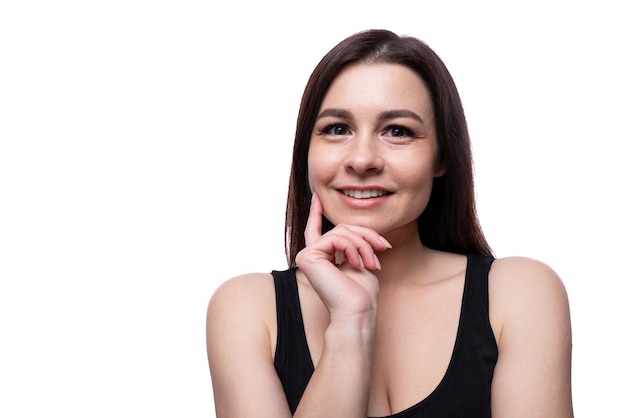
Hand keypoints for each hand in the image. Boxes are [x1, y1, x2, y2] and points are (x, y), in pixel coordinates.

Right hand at [294, 193, 391, 319]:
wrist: (357, 311)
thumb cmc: (362, 294)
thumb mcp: (363, 260)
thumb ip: (356, 243)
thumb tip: (359, 230)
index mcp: (321, 258)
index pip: (316, 231)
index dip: (316, 213)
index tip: (317, 197)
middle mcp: (311, 256)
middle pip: (341, 228)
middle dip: (366, 236)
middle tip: (383, 248)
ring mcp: (306, 255)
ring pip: (340, 231)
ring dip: (363, 244)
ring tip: (372, 263)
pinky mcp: (307, 256)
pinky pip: (335, 238)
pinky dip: (352, 248)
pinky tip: (357, 264)